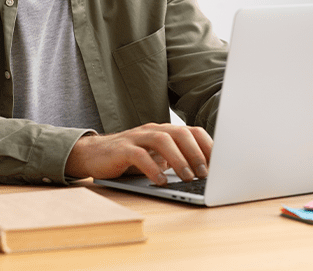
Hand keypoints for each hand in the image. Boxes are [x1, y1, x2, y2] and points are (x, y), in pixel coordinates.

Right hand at [65, 123, 211, 185]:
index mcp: (165, 131)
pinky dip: (152, 168)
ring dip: (178, 159)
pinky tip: (160, 181)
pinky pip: (139, 155)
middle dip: (196, 153)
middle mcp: (153, 130)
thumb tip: (203, 173)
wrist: (92, 154)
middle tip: (205, 173)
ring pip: (162, 141)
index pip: (193, 131)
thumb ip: (175, 159)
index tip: (220, 163)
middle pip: (180, 133)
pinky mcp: (121, 149)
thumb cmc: (129, 157)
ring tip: (187, 178)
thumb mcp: (156, 157)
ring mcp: (136, 137)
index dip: (208, 145)